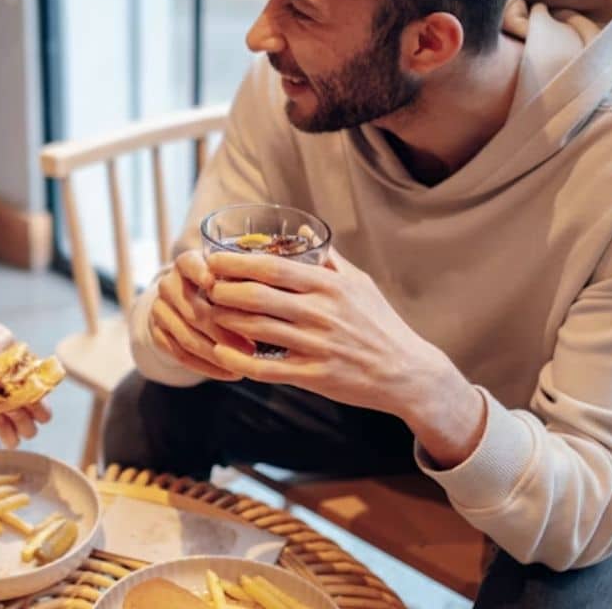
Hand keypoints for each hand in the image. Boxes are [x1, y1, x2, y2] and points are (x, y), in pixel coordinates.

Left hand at [0, 323, 52, 448]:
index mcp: (32, 388)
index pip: (45, 413)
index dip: (36, 408)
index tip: (21, 393)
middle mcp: (21, 405)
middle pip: (31, 430)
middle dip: (20, 421)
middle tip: (6, 403)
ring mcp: (3, 413)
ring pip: (15, 440)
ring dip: (4, 431)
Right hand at [148, 251, 247, 380]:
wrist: (187, 302)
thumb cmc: (223, 288)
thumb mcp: (230, 276)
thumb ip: (242, 282)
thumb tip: (266, 298)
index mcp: (186, 263)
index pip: (189, 264)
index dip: (199, 273)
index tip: (213, 283)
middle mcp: (168, 284)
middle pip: (193, 310)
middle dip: (222, 330)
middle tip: (251, 346)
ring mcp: (159, 310)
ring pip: (187, 337)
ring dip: (217, 354)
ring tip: (244, 363)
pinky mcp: (156, 333)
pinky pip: (181, 355)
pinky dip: (207, 367)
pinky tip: (230, 372)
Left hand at [205, 247, 484, 465]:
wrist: (407, 373)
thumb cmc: (379, 324)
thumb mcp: (360, 284)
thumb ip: (329, 260)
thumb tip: (304, 234)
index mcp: (330, 286)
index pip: (272, 268)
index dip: (236, 263)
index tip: (214, 260)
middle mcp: (322, 313)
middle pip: (257, 296)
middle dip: (222, 290)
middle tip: (204, 287)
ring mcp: (317, 346)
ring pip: (257, 329)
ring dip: (225, 321)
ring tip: (206, 314)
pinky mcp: (315, 376)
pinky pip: (267, 368)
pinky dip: (239, 359)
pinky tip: (220, 352)